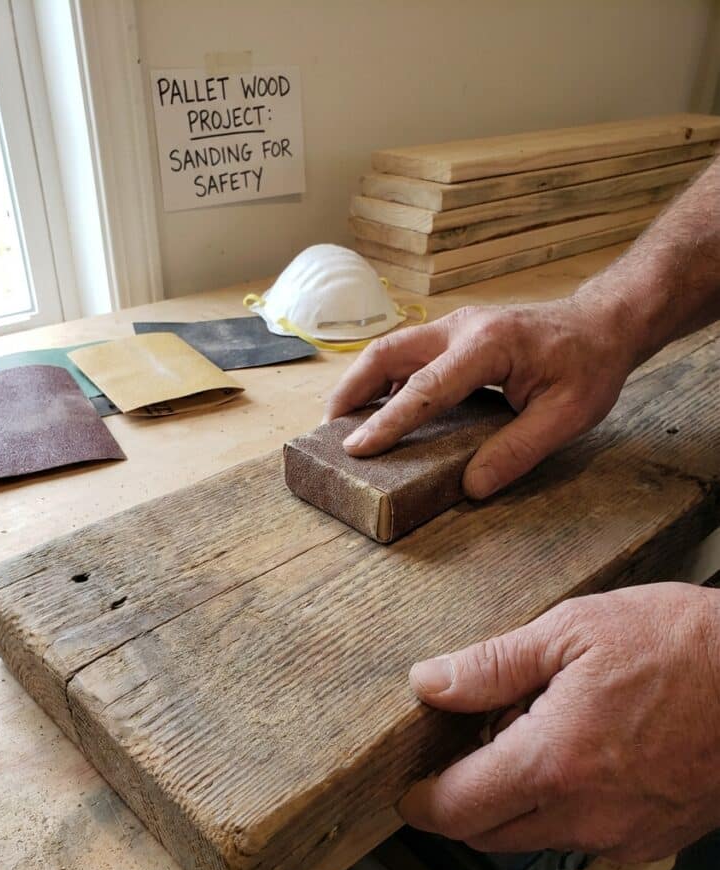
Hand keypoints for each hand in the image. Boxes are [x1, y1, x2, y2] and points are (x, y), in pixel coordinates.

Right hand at [324, 297, 635, 498]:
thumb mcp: (568, 415)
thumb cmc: (589, 366)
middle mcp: (462, 328)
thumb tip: (471, 485)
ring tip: (342, 423)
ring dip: (361, 383)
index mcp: (490, 345)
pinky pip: (408, 355)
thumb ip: (519, 450)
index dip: (388, 420)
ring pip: (391, 349)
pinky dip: (383, 380)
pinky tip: (377, 408)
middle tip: (329, 431)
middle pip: (388, 353)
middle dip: (352, 390)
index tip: (357, 448)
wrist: (600, 326)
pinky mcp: (454, 336)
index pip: (426, 387)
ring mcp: (455, 327)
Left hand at [399, 583, 719, 860]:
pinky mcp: (652, 840)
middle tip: (471, 745)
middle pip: (489, 834)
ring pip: (535, 837)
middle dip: (464, 801)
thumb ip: (492, 665)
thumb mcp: (573, 632)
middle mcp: (585, 816)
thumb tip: (430, 682)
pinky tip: (581, 754)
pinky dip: (563, 806)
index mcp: (553, 763)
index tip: (408, 788)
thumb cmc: (681, 646)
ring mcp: (623, 836)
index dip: (422, 802)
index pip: (457, 810)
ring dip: (515, 801)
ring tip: (536, 735)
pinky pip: (583, 836)